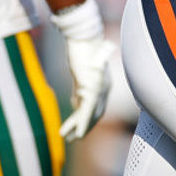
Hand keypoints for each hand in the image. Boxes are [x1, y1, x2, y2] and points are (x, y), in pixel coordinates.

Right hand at [50, 0, 112, 140]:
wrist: (84, 36)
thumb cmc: (84, 47)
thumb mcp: (83, 68)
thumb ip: (83, 83)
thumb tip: (78, 98)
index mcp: (104, 83)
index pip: (99, 106)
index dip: (90, 119)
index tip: (80, 128)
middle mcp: (104, 87)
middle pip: (97, 112)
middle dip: (87, 126)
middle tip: (76, 138)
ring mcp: (99, 88)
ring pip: (91, 114)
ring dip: (82, 128)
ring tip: (71, 139)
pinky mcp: (92, 88)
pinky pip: (87, 110)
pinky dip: (82, 123)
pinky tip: (77, 134)